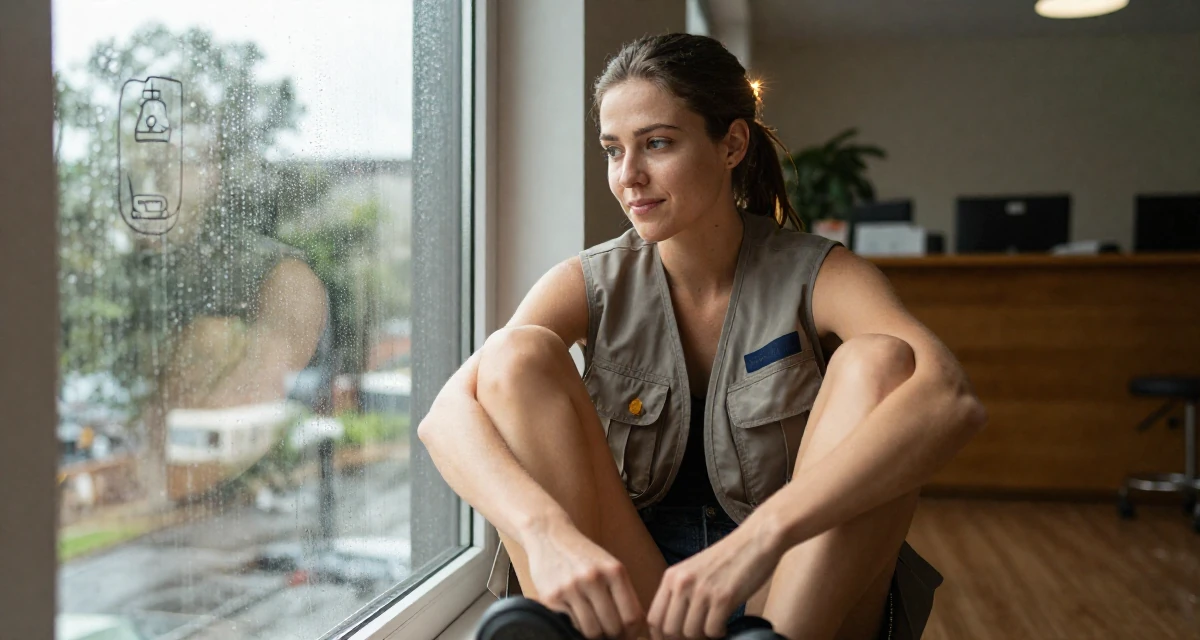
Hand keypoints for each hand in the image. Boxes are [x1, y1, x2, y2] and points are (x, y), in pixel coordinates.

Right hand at [524, 517, 647, 639]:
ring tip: (595, 630)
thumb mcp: (609, 566)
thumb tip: (638, 629)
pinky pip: (571, 626)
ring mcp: (571, 588)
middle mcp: (593, 578)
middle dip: (614, 637)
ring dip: (595, 636)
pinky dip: (576, 628)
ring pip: (592, 631)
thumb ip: (623, 594)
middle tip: (611, 636)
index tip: (629, 636)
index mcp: (614, 571)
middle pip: (613, 628)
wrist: (549, 535)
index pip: (632, 616)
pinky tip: (577, 620)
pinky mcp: (551, 597)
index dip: (633, 633)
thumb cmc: (583, 556)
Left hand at [647, 517, 782, 638]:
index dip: (662, 635)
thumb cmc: (728, 557)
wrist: (756, 540)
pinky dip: (719, 633)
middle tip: (698, 637)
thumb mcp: (693, 571)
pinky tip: (725, 625)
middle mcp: (682, 583)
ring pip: (690, 633)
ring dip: (703, 637)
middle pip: (669, 629)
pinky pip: (712, 631)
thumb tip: (674, 621)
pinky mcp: (723, 598)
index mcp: (672, 577)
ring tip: (713, 628)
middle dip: (683, 639)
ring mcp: (702, 591)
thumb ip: (681, 592)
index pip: (654, 618)